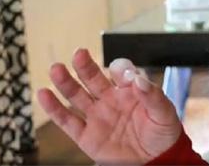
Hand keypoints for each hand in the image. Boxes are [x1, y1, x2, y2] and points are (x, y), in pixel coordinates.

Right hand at [37, 49, 181, 164]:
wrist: (156, 160)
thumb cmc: (163, 133)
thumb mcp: (165, 113)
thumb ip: (154, 96)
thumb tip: (139, 80)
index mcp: (131, 90)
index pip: (121, 72)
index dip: (121, 70)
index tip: (124, 75)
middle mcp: (111, 99)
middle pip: (94, 78)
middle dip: (86, 66)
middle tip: (79, 54)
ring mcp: (97, 116)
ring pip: (77, 96)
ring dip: (66, 82)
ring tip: (56, 69)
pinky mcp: (86, 135)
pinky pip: (67, 121)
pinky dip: (54, 108)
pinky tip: (44, 94)